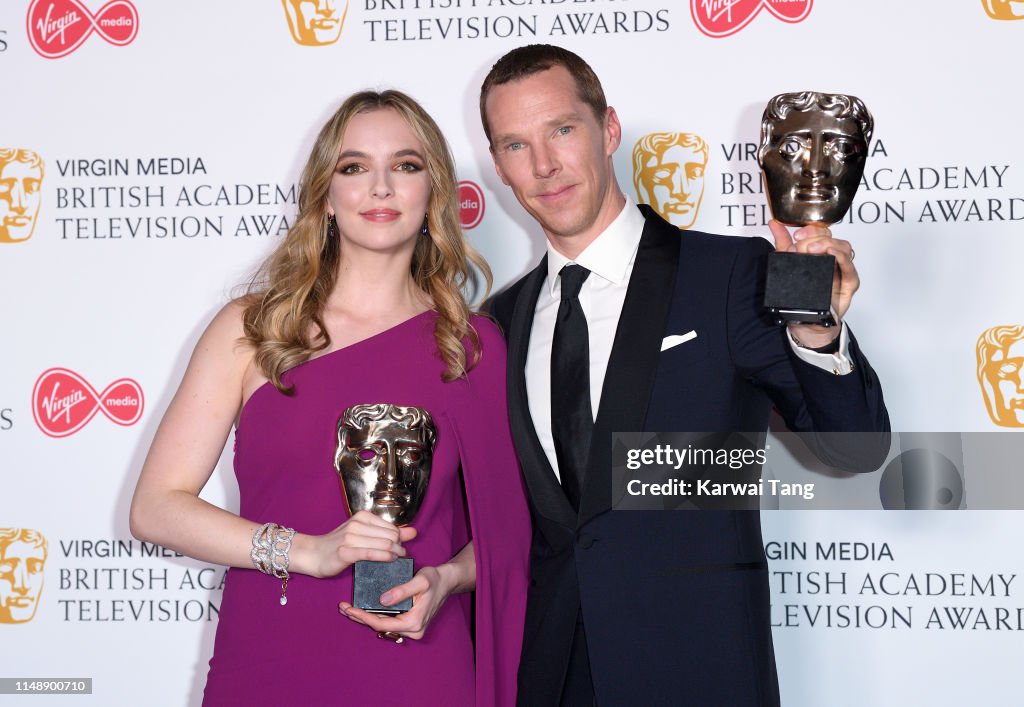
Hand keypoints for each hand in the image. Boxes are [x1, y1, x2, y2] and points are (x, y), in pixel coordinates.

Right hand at [301, 510, 416, 578]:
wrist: (313, 554)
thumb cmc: (339, 545)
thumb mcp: (364, 534)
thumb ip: (389, 532)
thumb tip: (413, 532)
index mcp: (362, 516)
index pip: (392, 527)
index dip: (400, 539)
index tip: (400, 547)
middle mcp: (357, 524)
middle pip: (391, 536)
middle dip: (400, 547)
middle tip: (400, 555)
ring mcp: (350, 537)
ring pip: (384, 544)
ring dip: (395, 553)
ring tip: (396, 559)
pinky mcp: (345, 552)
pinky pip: (372, 554)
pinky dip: (385, 557)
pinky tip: (390, 560)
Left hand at [338, 564, 454, 641]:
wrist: (447, 581)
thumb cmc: (435, 579)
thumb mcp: (420, 581)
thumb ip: (402, 591)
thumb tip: (382, 601)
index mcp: (414, 623)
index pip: (382, 624)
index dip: (363, 617)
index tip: (349, 608)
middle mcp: (413, 630)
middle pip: (380, 627)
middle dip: (360, 618)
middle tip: (342, 607)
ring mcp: (411, 628)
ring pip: (382, 625)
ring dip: (365, 617)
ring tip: (347, 608)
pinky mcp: (409, 623)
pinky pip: (388, 621)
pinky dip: (374, 615)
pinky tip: (362, 608)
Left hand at [768, 219, 858, 346]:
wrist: (807, 323)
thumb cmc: (802, 295)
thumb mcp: (788, 265)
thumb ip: (783, 244)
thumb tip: (774, 224)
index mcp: (822, 252)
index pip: (822, 232)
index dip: (811, 229)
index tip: (796, 234)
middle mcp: (834, 259)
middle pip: (833, 238)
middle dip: (816, 238)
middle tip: (801, 245)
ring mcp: (843, 271)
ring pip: (845, 249)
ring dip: (828, 245)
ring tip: (812, 250)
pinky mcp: (849, 285)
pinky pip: (850, 269)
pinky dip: (842, 258)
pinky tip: (832, 254)